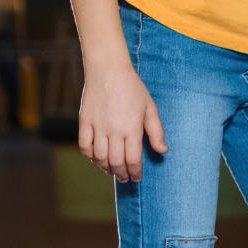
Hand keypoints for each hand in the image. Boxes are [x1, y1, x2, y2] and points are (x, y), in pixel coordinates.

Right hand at [77, 64, 165, 182]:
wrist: (107, 70)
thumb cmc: (133, 89)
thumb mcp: (150, 109)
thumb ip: (156, 132)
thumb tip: (162, 151)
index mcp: (132, 129)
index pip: (133, 160)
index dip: (136, 172)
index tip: (138, 178)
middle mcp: (113, 130)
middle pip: (115, 162)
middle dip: (122, 174)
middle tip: (126, 178)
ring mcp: (97, 126)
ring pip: (99, 156)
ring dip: (106, 168)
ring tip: (112, 171)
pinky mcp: (84, 120)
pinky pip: (84, 145)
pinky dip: (90, 156)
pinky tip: (97, 158)